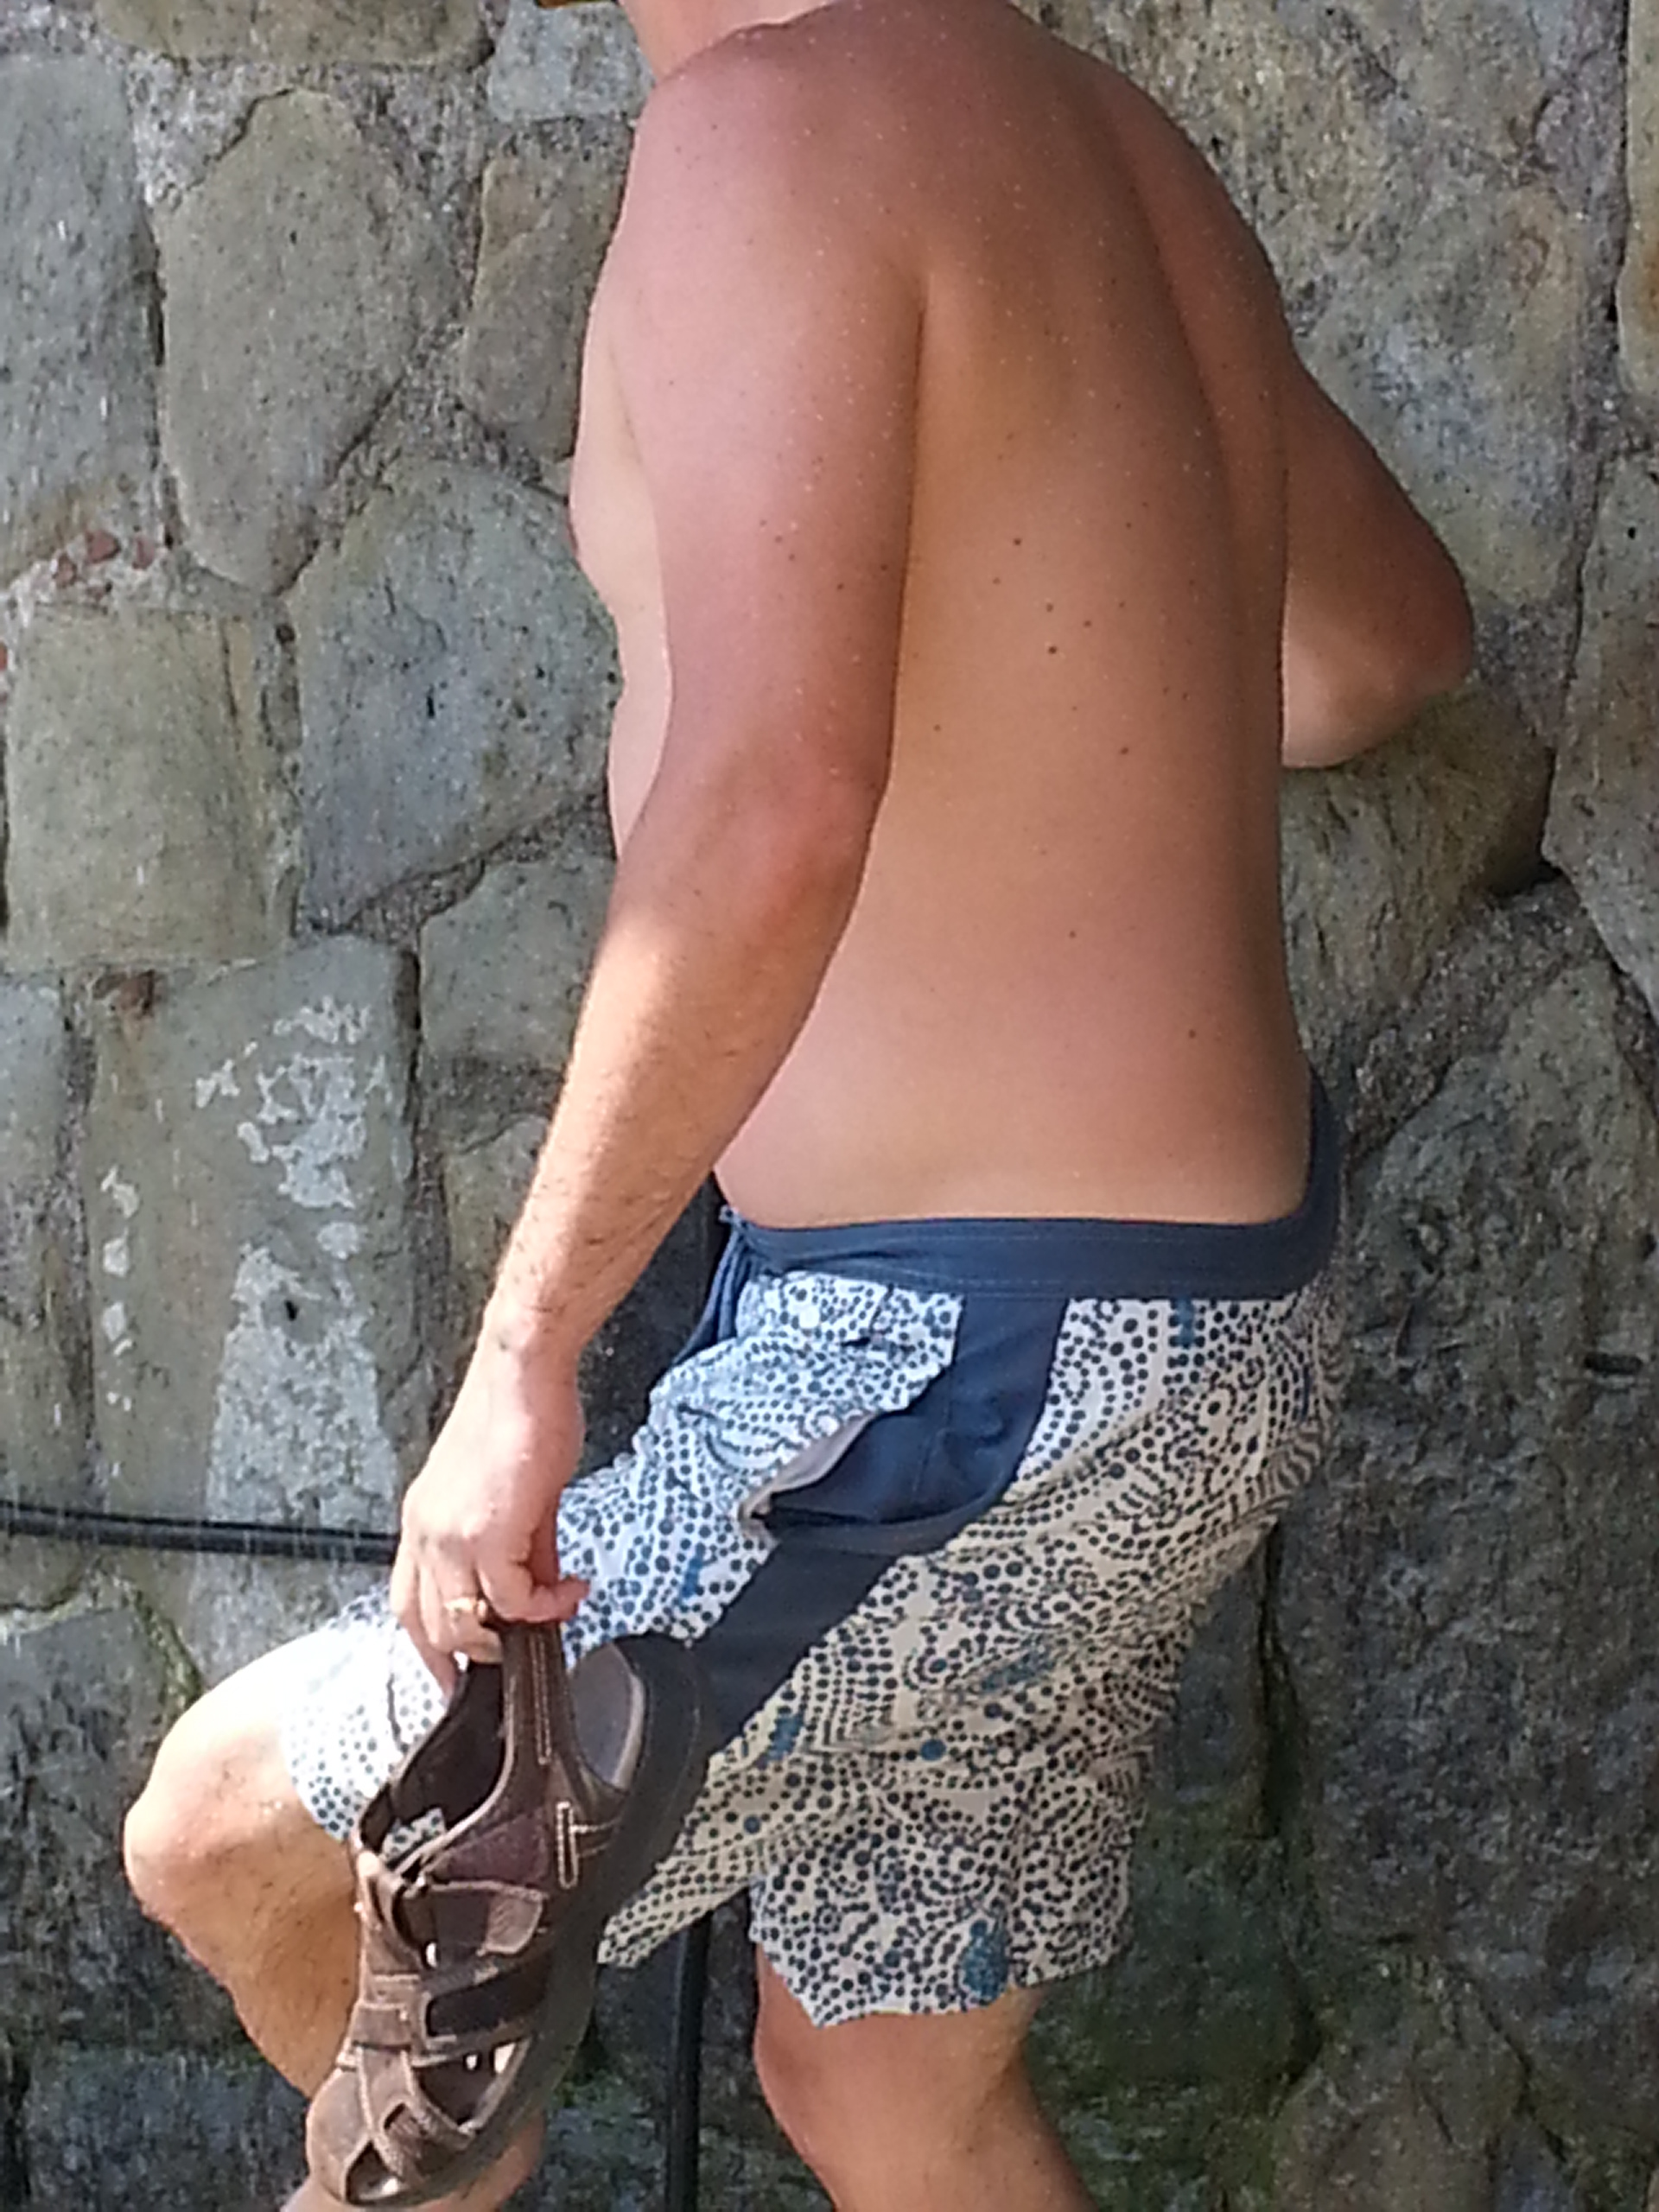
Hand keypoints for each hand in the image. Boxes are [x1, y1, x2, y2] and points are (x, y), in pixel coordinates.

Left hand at [390, 1309, 590, 1688]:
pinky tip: (571, 1589)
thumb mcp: (513, 1493)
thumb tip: (539, 1586)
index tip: (459, 1671)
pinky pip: (512, 1600)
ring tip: (553, 1611)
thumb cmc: (520, 1414)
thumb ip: (523, 1546)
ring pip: (464, 1624)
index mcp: (423, 1520)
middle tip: (516, 1654)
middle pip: (427, 1625)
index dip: (430, 1647)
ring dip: (511, 1634)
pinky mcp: (487, 1533)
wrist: (523, 1371)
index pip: (408, 1604)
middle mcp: (425, 1532)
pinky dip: (544, 1606)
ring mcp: (450, 1535)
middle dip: (472, 1655)